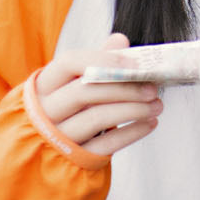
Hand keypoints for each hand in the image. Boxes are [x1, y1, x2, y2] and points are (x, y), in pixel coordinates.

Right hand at [34, 34, 162, 157]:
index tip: (135, 65)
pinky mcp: (73, 159)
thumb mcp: (73, 85)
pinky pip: (106, 144)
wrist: (47, 154)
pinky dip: (132, 132)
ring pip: (97, 119)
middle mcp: (44, 111)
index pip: (69, 62)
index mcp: (43, 85)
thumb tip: (120, 40)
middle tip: (152, 88)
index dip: (104, 60)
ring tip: (157, 105)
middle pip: (84, 92)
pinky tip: (149, 123)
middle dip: (124, 88)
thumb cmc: (65, 111)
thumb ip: (96, 62)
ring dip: (134, 110)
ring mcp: (56, 137)